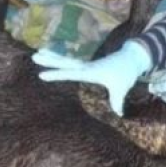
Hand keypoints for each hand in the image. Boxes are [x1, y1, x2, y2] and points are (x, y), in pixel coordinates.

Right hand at [32, 40, 151, 115]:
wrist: (131, 58)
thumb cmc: (125, 73)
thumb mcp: (121, 88)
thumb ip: (117, 101)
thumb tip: (119, 114)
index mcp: (90, 71)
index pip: (69, 73)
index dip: (55, 74)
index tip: (42, 75)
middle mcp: (85, 66)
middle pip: (64, 62)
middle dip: (49, 60)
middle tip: (34, 56)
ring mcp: (85, 64)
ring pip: (65, 60)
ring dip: (52, 57)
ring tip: (37, 53)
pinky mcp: (87, 65)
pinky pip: (70, 62)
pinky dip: (60, 60)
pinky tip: (52, 58)